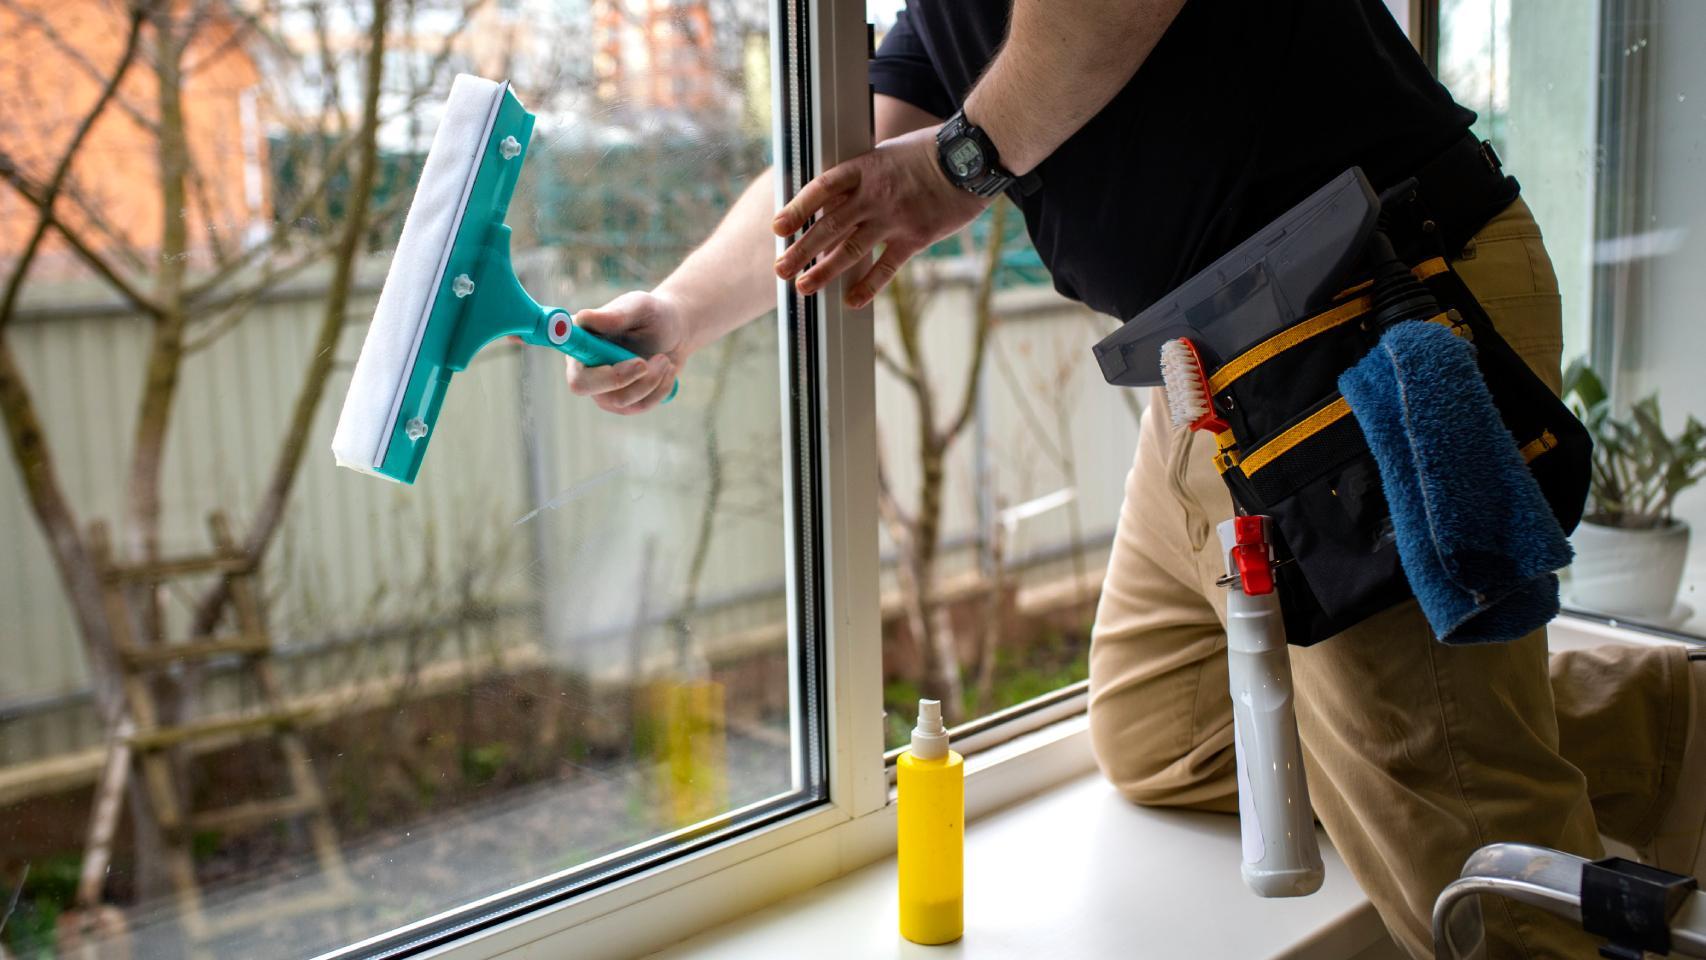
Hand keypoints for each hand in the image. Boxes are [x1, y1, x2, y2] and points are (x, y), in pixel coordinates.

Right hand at [564, 290, 687, 414]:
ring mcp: (601, 388)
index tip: (598, 354)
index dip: (577, 363)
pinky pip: (639, 405)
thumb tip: (583, 317)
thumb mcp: (640, 307)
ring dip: (650, 380)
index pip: (566, 358)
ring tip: (664, 359)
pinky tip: (666, 370)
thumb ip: (615, 314)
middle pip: (582, 386)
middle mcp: (583, 366)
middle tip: (644, 363)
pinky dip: (659, 387)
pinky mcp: (621, 402)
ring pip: (619, 399)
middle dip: (619, 377)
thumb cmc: (653, 315)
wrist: (676, 333)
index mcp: (580, 340)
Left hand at [772, 125, 991, 307]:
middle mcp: (875, 195)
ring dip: (824, 270)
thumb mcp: (887, 153)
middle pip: (829, 225)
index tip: (778, 227)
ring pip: (851, 249)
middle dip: (801, 248)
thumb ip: (862, 176)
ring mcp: (894, 218)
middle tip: (780, 268)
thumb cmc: (929, 152)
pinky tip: (851, 301)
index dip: (797, 208)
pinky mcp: (915, 237)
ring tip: (803, 287)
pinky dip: (868, 286)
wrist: (970, 159)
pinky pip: (887, 267)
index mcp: (864, 168)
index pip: (822, 189)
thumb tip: (834, 196)